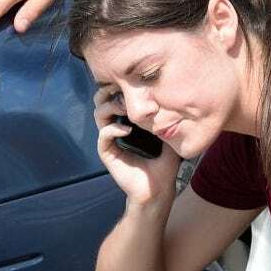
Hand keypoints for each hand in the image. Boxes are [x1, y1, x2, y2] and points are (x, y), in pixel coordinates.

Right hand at [93, 84, 180, 203]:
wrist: (159, 188)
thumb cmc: (166, 164)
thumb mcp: (169, 135)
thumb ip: (166, 117)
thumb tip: (172, 96)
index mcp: (128, 123)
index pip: (116, 98)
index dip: (120, 88)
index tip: (131, 82)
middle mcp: (117, 129)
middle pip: (102, 102)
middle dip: (109, 92)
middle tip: (123, 90)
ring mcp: (110, 141)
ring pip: (99, 115)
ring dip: (111, 107)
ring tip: (126, 109)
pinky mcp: (108, 153)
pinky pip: (104, 135)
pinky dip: (113, 129)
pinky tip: (128, 130)